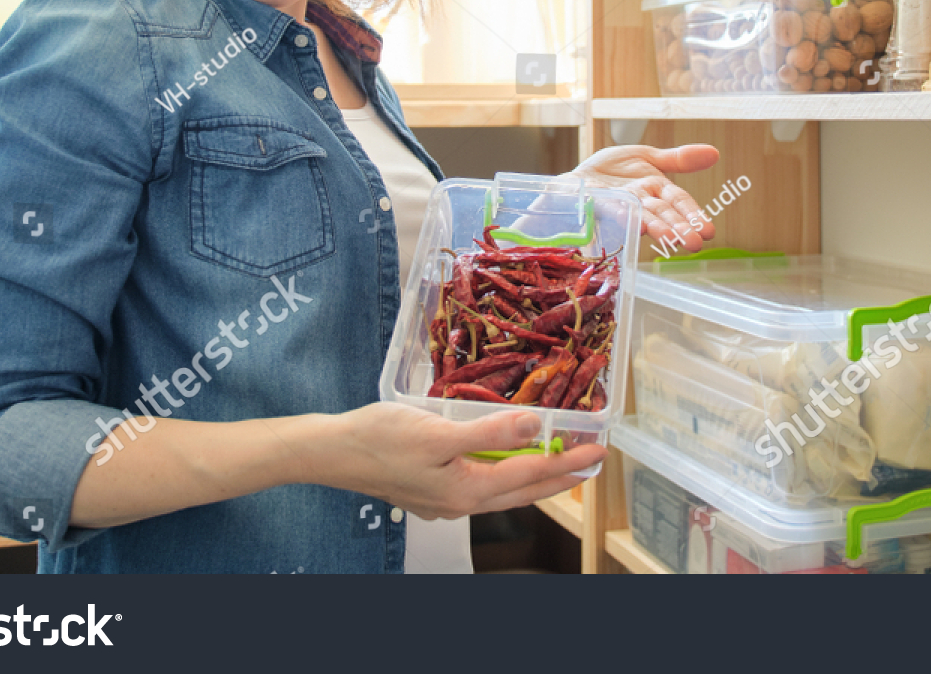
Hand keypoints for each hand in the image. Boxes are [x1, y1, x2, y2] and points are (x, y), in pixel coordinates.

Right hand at [327, 402, 606, 519]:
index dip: (568, 462)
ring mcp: (445, 501)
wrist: (332, 452)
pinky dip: (503, 471)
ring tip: (557, 460)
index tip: (599, 452)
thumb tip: (536, 428)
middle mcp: (460, 503)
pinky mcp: (431, 490)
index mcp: (467, 490)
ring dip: (533, 475)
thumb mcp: (438, 430)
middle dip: (560, 476)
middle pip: (523, 490)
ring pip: (502, 490)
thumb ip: (490, 432)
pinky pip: (481, 483)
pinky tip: (505, 458)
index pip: (531, 475)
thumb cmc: (380, 438)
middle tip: (591, 462)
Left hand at [567, 144, 719, 252]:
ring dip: (656, 228)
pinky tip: (635, 223)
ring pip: (642, 217)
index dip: (694, 215)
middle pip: (663, 214)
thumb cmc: (615, 171)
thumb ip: (678, 159)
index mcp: (656, 189)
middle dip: (679, 228)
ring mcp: (621, 205)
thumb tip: (715, 153)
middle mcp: (641, 201)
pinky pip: (612, 210)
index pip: (679, 201)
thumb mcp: (648, 156)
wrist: (580, 176)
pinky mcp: (599, 205)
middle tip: (694, 244)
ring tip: (670, 239)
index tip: (710, 232)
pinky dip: (624, 217)